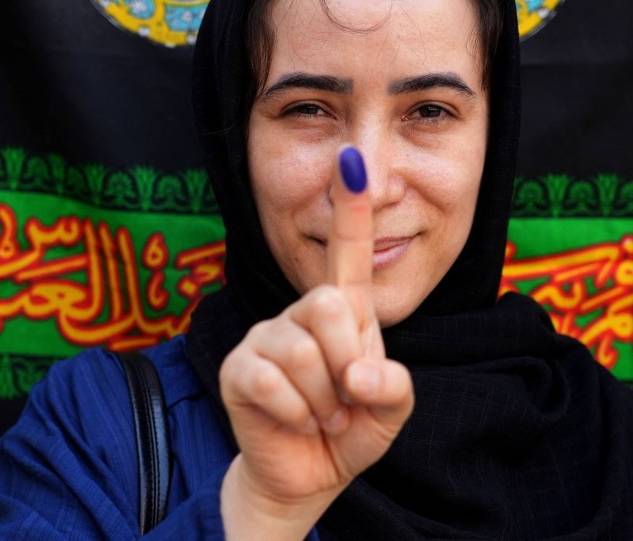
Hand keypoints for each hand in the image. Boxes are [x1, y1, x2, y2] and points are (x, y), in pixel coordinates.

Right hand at [219, 146, 413, 539]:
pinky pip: (271, 382)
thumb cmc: (351, 426)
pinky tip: (294, 421)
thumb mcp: (391, 408)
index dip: (350, 208)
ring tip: (321, 413)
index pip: (348, 252)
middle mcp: (302, 312)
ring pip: (301, 352)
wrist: (309, 474)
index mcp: (344, 310)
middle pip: (328, 303)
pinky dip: (295, 414)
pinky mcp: (238, 367)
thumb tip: (356, 374)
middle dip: (346, 361)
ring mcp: (265, 336)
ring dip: (323, 400)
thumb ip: (394, 386)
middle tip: (345, 396)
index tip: (353, 160)